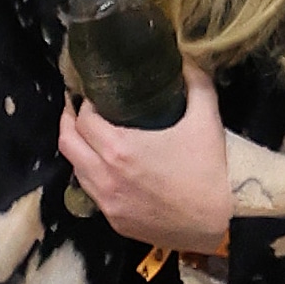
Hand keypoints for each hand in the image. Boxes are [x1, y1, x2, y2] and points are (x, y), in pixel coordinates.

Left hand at [58, 60, 231, 252]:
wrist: (217, 225)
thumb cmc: (208, 170)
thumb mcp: (206, 119)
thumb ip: (196, 83)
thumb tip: (187, 58)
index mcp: (119, 148)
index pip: (82, 118)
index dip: (84, 101)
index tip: (94, 93)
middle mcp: (104, 176)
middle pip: (67, 142)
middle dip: (70, 121)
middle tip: (81, 107)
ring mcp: (107, 203)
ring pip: (75, 169)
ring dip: (79, 149)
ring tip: (93, 135)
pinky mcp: (114, 222)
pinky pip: (91, 192)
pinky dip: (92, 174)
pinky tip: (108, 166)